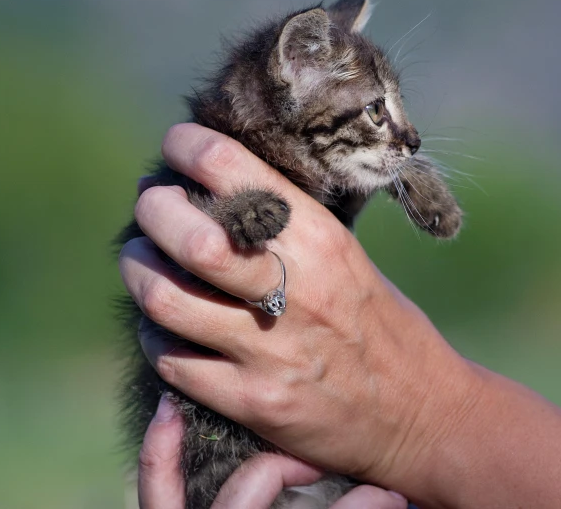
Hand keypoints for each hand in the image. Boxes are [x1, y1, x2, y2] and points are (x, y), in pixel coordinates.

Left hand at [119, 123, 481, 496]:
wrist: (421, 413)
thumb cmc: (380, 326)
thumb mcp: (348, 260)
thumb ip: (288, 230)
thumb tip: (214, 193)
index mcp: (322, 242)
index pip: (234, 171)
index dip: (189, 148)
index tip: (175, 147)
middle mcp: (297, 290)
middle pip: (189, 237)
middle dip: (152, 211)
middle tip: (149, 208)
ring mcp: (272, 351)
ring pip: (165, 298)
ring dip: (139, 272)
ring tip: (143, 262)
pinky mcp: (255, 402)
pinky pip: (172, 361)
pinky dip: (155, 337)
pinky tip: (165, 329)